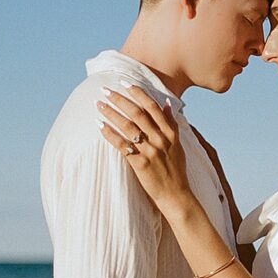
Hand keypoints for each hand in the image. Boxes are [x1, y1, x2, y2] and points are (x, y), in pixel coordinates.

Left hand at [97, 83, 190, 212]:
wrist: (176, 194)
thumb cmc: (176, 170)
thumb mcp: (178, 144)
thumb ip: (172, 123)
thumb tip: (167, 104)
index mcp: (170, 133)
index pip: (152, 107)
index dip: (138, 93)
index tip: (125, 83)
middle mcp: (160, 139)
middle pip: (137, 113)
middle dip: (119, 99)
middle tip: (105, 90)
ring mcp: (150, 151)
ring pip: (127, 126)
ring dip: (111, 113)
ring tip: (98, 105)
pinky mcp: (140, 163)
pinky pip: (122, 145)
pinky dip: (110, 134)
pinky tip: (100, 125)